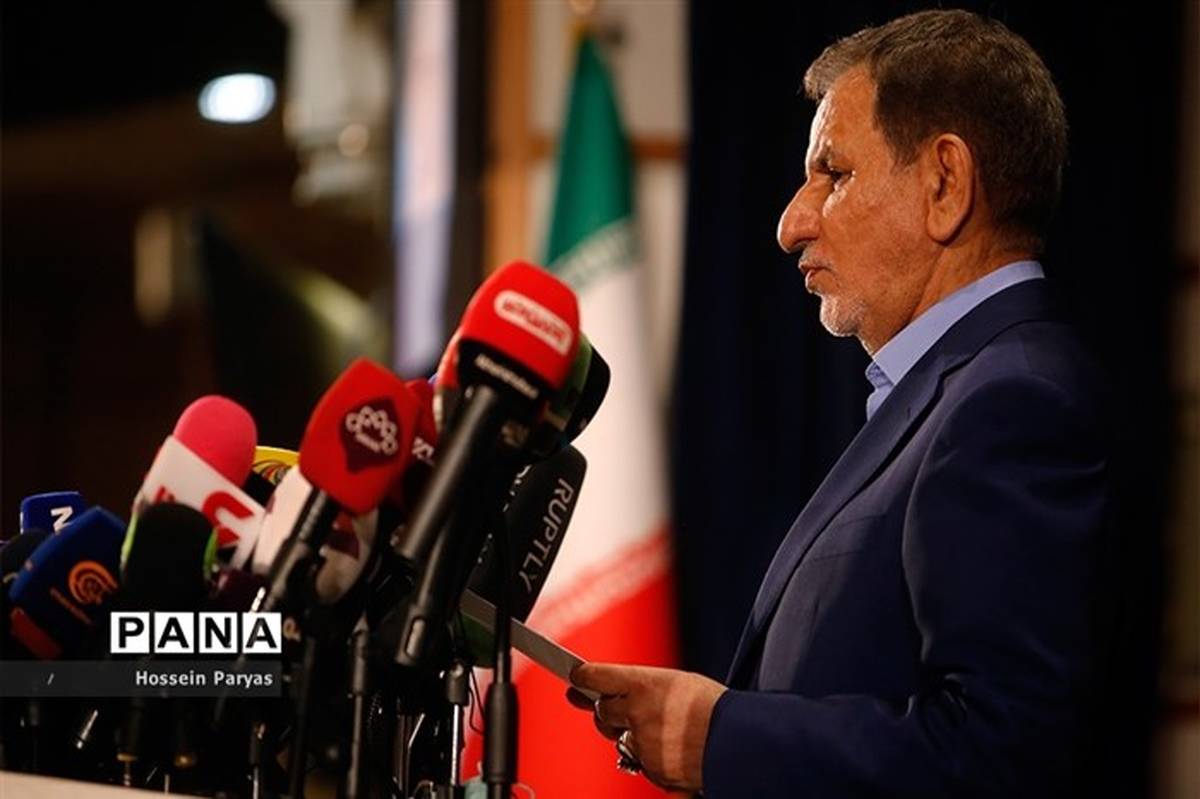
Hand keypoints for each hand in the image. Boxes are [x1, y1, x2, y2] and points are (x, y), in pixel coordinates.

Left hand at [568, 663, 726, 791]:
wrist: (737, 740)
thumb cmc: (709, 706)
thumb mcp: (674, 682)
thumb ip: (637, 684)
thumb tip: (606, 686)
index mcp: (642, 684)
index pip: (594, 676)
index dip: (584, 677)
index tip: (578, 677)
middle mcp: (636, 713)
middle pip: (601, 711)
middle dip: (609, 709)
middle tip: (627, 706)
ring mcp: (641, 744)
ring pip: (617, 738)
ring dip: (628, 732)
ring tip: (659, 727)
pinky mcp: (650, 769)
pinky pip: (636, 760)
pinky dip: (646, 755)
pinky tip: (668, 745)